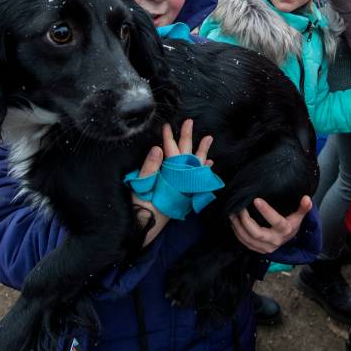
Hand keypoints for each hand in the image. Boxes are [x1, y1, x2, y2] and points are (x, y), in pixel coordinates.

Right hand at [132, 119, 212, 246]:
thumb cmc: (140, 207)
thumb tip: (158, 148)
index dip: (169, 137)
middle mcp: (179, 180)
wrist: (144, 229)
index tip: (167, 125)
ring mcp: (183, 187)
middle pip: (185, 155)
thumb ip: (150, 167)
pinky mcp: (184, 195)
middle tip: (189, 121)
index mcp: (169, 175)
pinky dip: (203, 170)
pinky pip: (198, 179)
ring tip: (209, 138)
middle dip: (187, 137)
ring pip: (195, 166)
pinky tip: (209, 163)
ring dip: (202, 152)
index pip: (170, 152)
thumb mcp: (141, 186)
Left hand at [230, 195, 311, 253]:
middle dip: (246, 220)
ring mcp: (265, 247)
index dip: (266, 211)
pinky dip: (237, 233)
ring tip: (233, 214)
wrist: (288, 240)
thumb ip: (303, 207)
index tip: (256, 200)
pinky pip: (244, 243)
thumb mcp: (299, 216)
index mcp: (285, 230)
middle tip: (239, 208)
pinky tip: (234, 222)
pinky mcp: (257, 249)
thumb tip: (307, 198)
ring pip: (248, 239)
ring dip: (238, 226)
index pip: (276, 221)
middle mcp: (274, 240)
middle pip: (257, 233)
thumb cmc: (291, 224)